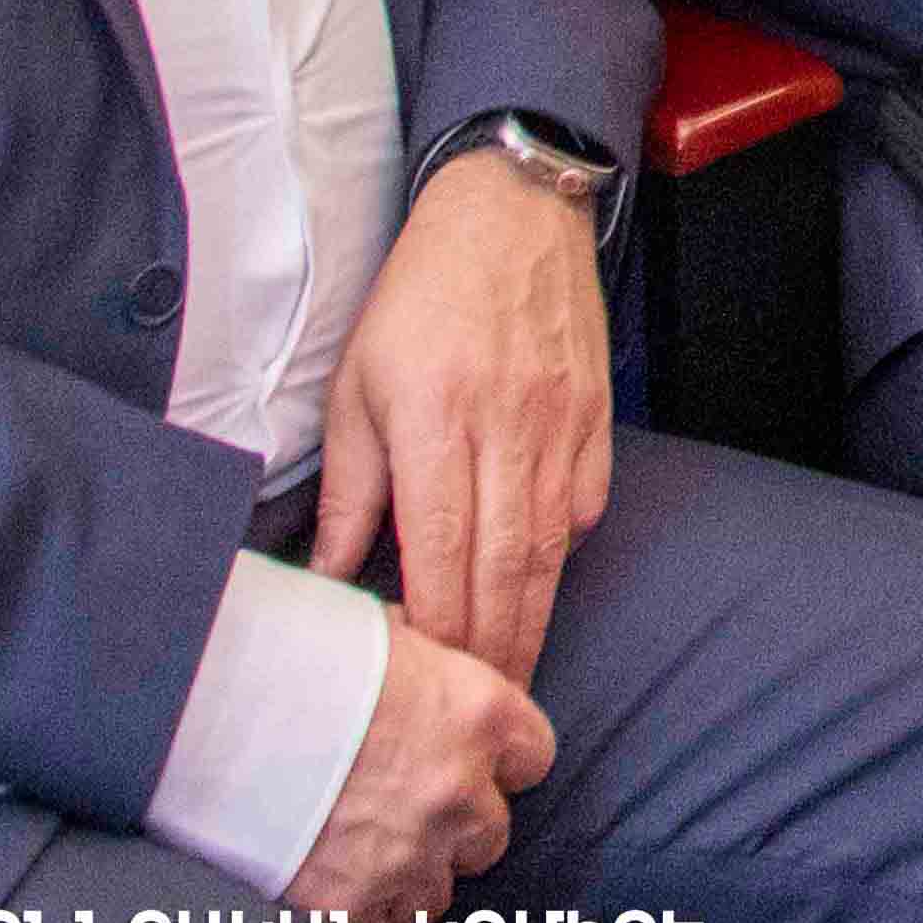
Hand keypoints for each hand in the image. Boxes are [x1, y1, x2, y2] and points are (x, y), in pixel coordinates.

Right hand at [282, 623, 553, 922]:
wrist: (221, 710)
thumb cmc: (298, 655)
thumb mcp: (383, 634)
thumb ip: (421, 664)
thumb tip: (416, 659)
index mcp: (479, 716)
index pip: (533, 757)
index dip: (503, 765)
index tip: (479, 767)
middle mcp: (458, 793)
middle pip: (490, 836)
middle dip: (454, 830)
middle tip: (410, 814)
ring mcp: (407, 855)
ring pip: (435, 896)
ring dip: (408, 882)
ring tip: (369, 863)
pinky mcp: (346, 905)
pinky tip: (347, 922)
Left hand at [310, 154, 612, 686]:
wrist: (512, 210)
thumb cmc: (419, 294)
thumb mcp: (355, 385)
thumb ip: (348, 488)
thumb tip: (329, 577)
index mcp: (434, 423)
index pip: (439, 557)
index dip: (434, 632)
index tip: (421, 682)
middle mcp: (505, 430)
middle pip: (503, 570)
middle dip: (490, 652)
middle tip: (477, 712)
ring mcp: (560, 425)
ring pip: (550, 551)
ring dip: (531, 621)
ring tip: (511, 677)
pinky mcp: (594, 418)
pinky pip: (584, 507)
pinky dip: (562, 554)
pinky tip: (539, 584)